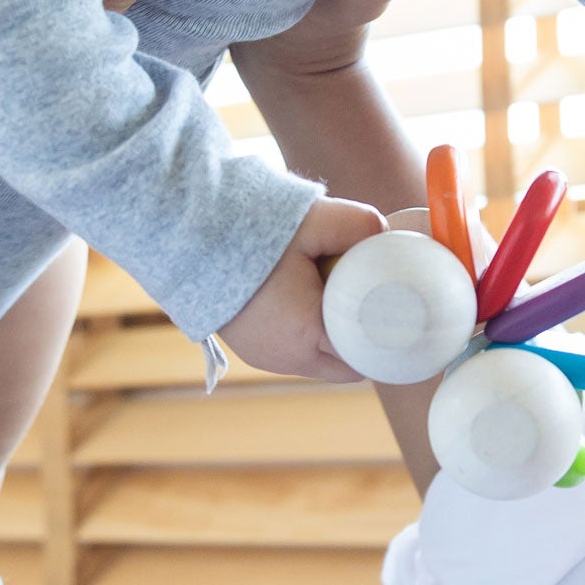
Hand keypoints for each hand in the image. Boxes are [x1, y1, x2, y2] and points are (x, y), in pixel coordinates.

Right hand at [218, 195, 386, 380]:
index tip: (398, 315)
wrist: (186, 236)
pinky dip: (308, 333)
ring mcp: (265, 358)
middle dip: (361, 337)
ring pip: (319, 359)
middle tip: (372, 302)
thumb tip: (386, 236)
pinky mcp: (250, 349)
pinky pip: (293, 350)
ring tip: (337, 296)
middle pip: (344, 364)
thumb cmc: (252, 231)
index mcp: (308, 337)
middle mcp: (287, 359)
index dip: (385, 339)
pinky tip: (308, 300)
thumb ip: (360, 225)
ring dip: (333, 335)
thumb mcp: (316, 220)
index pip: (366, 358)